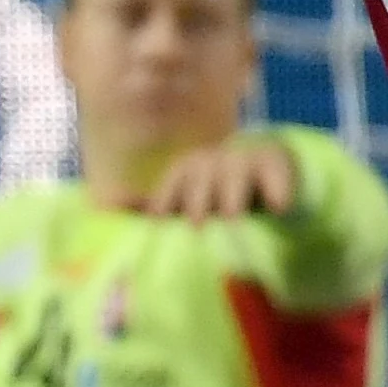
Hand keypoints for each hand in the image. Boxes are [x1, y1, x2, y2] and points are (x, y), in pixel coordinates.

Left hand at [145, 135, 295, 223]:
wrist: (261, 169)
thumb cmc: (214, 191)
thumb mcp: (185, 198)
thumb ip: (153, 205)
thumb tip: (107, 204)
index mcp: (185, 170)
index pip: (171, 186)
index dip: (166, 204)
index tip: (160, 225)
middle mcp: (211, 161)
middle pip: (201, 180)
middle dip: (197, 201)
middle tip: (197, 225)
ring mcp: (243, 161)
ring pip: (235, 177)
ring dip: (233, 198)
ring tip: (232, 217)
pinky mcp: (275, 164)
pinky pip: (276, 175)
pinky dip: (278, 189)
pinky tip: (280, 207)